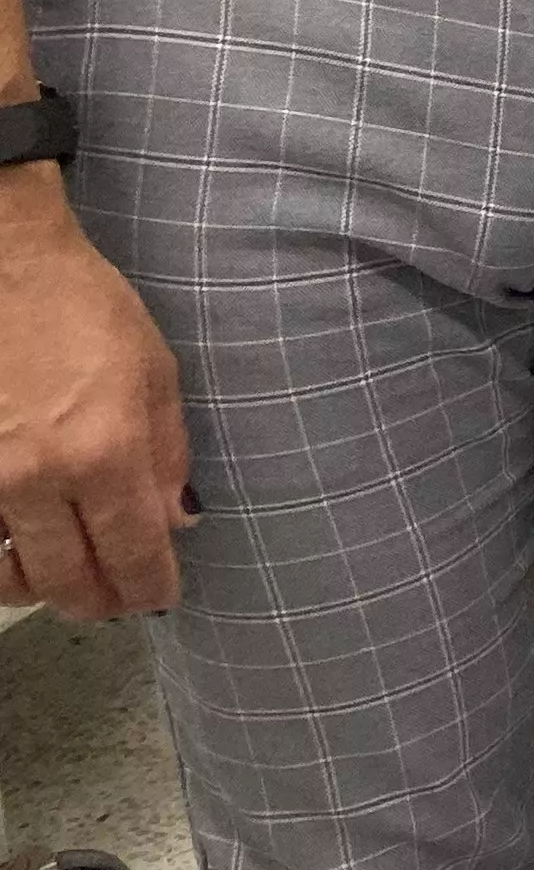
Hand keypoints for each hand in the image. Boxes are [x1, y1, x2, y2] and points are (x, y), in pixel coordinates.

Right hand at [0, 184, 194, 621]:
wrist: (3, 270)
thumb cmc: (87, 310)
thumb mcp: (155, 372)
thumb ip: (167, 454)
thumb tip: (177, 520)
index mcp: (103, 453)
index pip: (133, 554)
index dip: (150, 588)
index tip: (160, 597)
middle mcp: (37, 480)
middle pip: (67, 583)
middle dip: (100, 601)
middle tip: (119, 598)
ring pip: (11, 574)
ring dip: (45, 587)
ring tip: (71, 576)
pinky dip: (4, 551)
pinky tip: (24, 541)